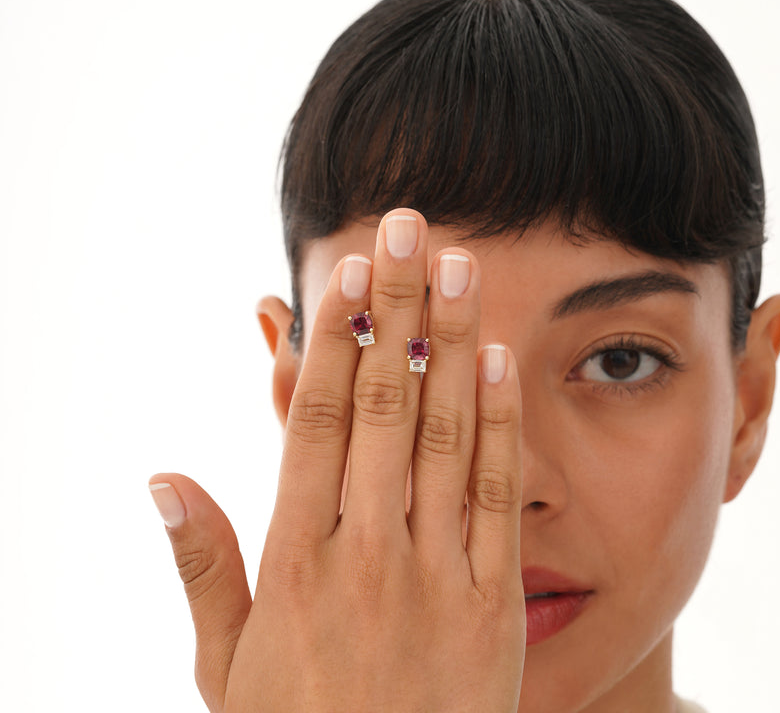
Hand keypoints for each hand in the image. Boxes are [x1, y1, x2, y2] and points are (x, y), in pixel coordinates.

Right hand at [150, 209, 524, 710]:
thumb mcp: (225, 666)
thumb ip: (201, 566)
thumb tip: (163, 476)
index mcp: (295, 558)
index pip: (314, 418)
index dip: (334, 337)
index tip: (348, 271)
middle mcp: (364, 550)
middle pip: (382, 402)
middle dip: (397, 308)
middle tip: (409, 229)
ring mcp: (433, 573)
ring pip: (443, 433)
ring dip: (453, 342)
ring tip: (459, 266)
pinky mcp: (491, 605)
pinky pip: (494, 498)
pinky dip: (498, 423)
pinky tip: (500, 358)